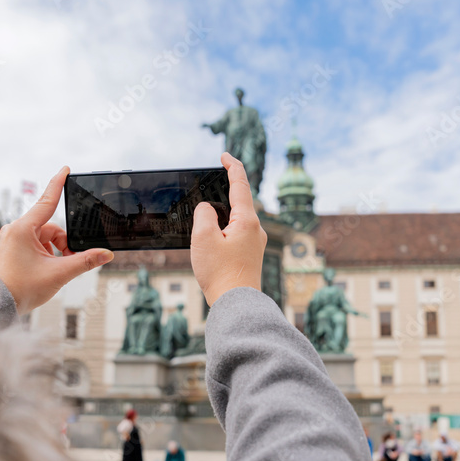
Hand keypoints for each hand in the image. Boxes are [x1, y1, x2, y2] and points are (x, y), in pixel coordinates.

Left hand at [0, 166, 113, 313]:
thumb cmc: (20, 288)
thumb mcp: (59, 273)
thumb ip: (84, 261)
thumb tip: (105, 254)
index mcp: (23, 229)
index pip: (47, 201)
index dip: (58, 184)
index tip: (65, 169)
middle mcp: (16, 230)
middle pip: (51, 229)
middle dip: (64, 245)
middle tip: (68, 262)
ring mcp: (13, 240)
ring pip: (45, 239)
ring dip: (56, 252)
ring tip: (55, 271)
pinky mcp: (12, 249)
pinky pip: (36, 246)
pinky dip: (47, 256)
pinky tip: (47, 271)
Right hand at [191, 152, 267, 306]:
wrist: (236, 305)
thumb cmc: (220, 274)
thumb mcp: (203, 238)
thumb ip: (204, 214)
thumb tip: (208, 209)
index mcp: (247, 220)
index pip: (241, 184)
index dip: (232, 166)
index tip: (224, 156)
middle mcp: (256, 229)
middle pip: (239, 201)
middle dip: (223, 193)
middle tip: (208, 190)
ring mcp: (255, 243)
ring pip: (236, 219)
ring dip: (221, 216)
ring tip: (203, 227)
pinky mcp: (250, 255)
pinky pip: (236, 234)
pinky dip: (222, 231)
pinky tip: (211, 242)